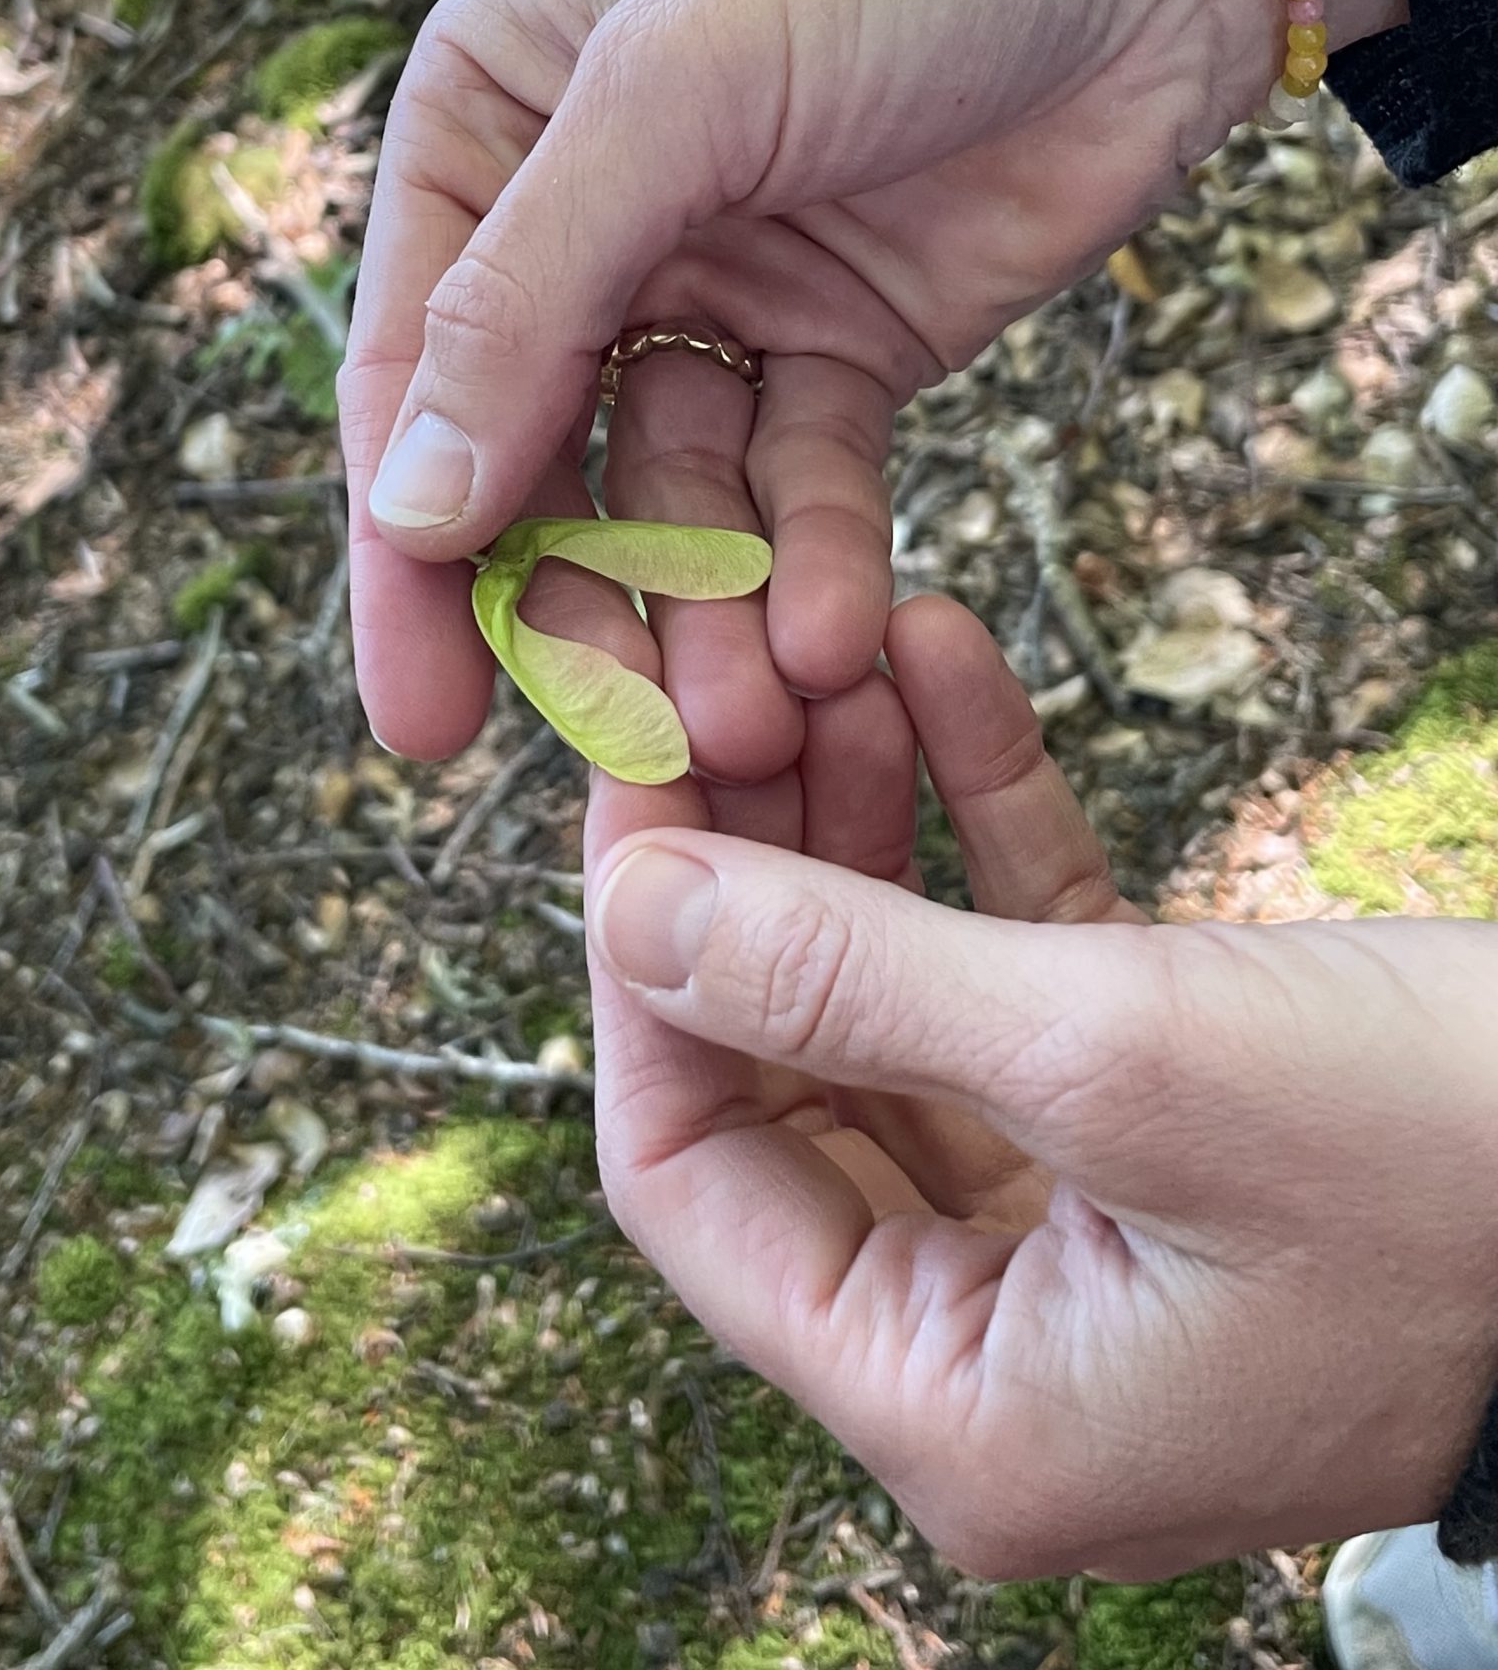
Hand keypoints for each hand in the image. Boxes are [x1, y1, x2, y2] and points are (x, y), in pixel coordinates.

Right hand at [341, 0, 1402, 770]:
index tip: (418, 715)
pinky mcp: (841, 349)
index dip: (409, 544)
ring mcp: (713, 287)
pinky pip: (801, 483)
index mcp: (488, 117)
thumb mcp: (684, 87)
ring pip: (672, 492)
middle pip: (533, 453)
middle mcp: (579, 213)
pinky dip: (810, 562)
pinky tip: (832, 640)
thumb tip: (410, 507)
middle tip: (616, 745)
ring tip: (753, 714)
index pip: (416, 359)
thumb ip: (531, 296)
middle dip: (576, 602)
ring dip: (704, 607)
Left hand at [586, 595, 1497, 1580]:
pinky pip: (1021, 962)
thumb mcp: (1120, 1060)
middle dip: (748, 866)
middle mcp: (998, 1339)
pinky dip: (984, 818)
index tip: (624, 779)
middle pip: (788, 1071)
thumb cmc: (1449, 1169)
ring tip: (813, 635)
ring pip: (896, 999)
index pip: (695, 1178)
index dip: (643, 970)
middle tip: (701, 677)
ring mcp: (1081, 1230)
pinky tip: (942, 648)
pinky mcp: (1164, 1125)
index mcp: (958, 1405)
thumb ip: (847, 978)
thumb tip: (627, 902)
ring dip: (857, 814)